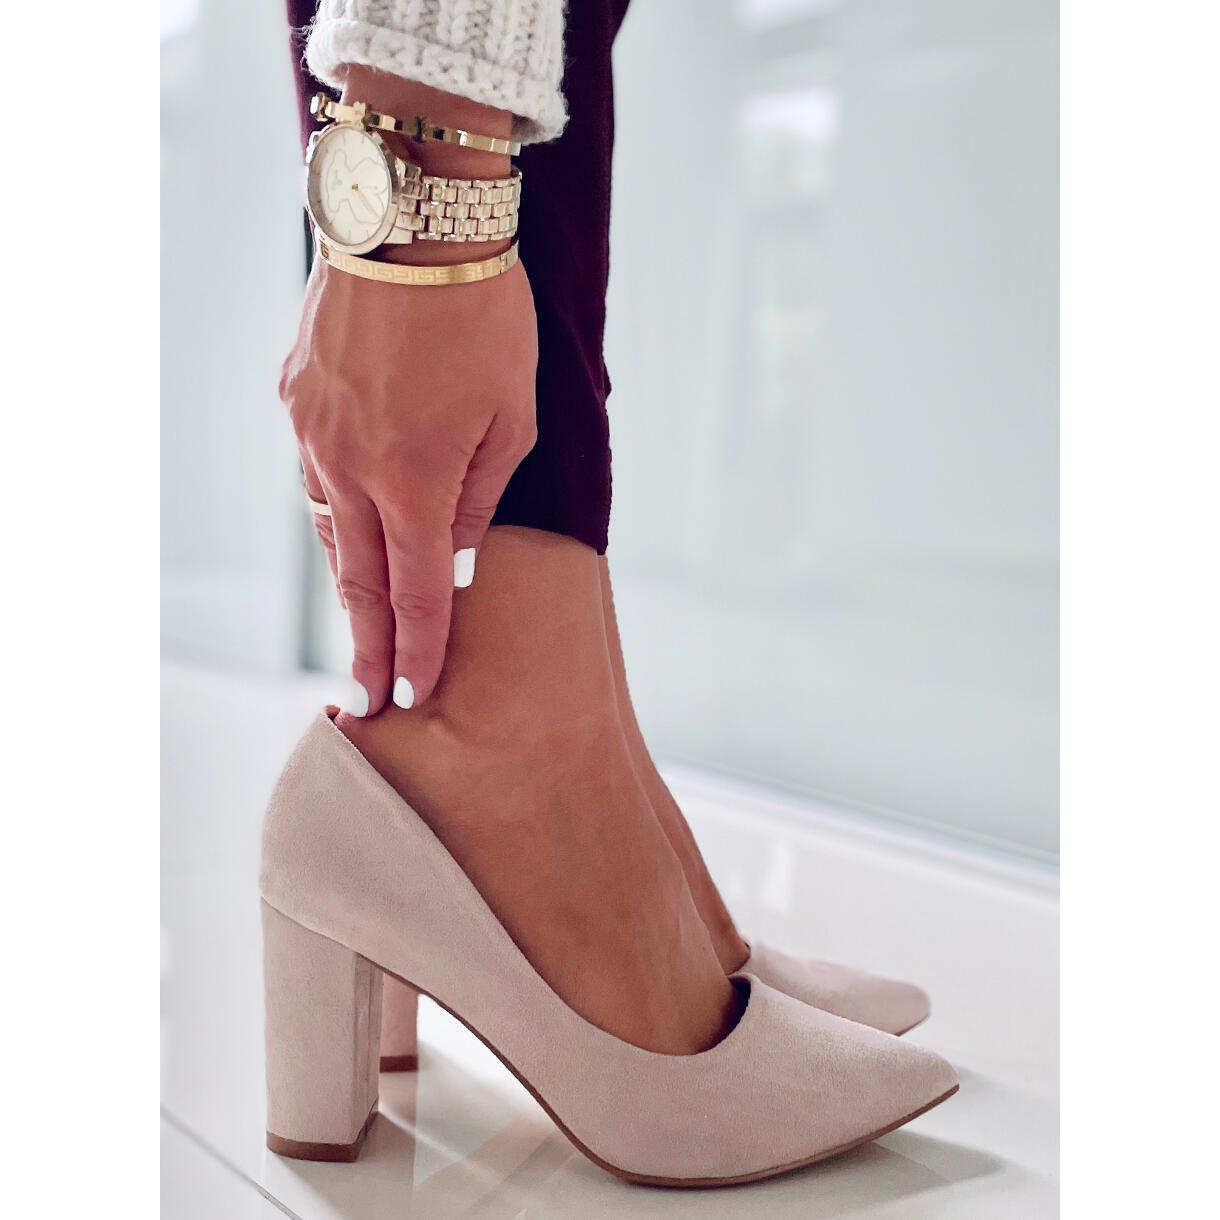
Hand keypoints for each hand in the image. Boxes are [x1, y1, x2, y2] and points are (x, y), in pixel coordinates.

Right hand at [280, 253, 537, 714]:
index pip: (418, 592)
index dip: (419, 650)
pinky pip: (313, 476)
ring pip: (328, 532)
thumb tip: (455, 560)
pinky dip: (333, 516)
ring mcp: (311, 433)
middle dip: (368, 648)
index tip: (412, 697)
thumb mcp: (509, 416)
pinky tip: (346, 535)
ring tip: (360, 632)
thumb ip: (478, 499)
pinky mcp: (294, 398)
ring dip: (347, 587)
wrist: (409, 219)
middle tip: (366, 703)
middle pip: (360, 582)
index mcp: (413, 480)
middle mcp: (350, 468)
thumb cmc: (481, 317)